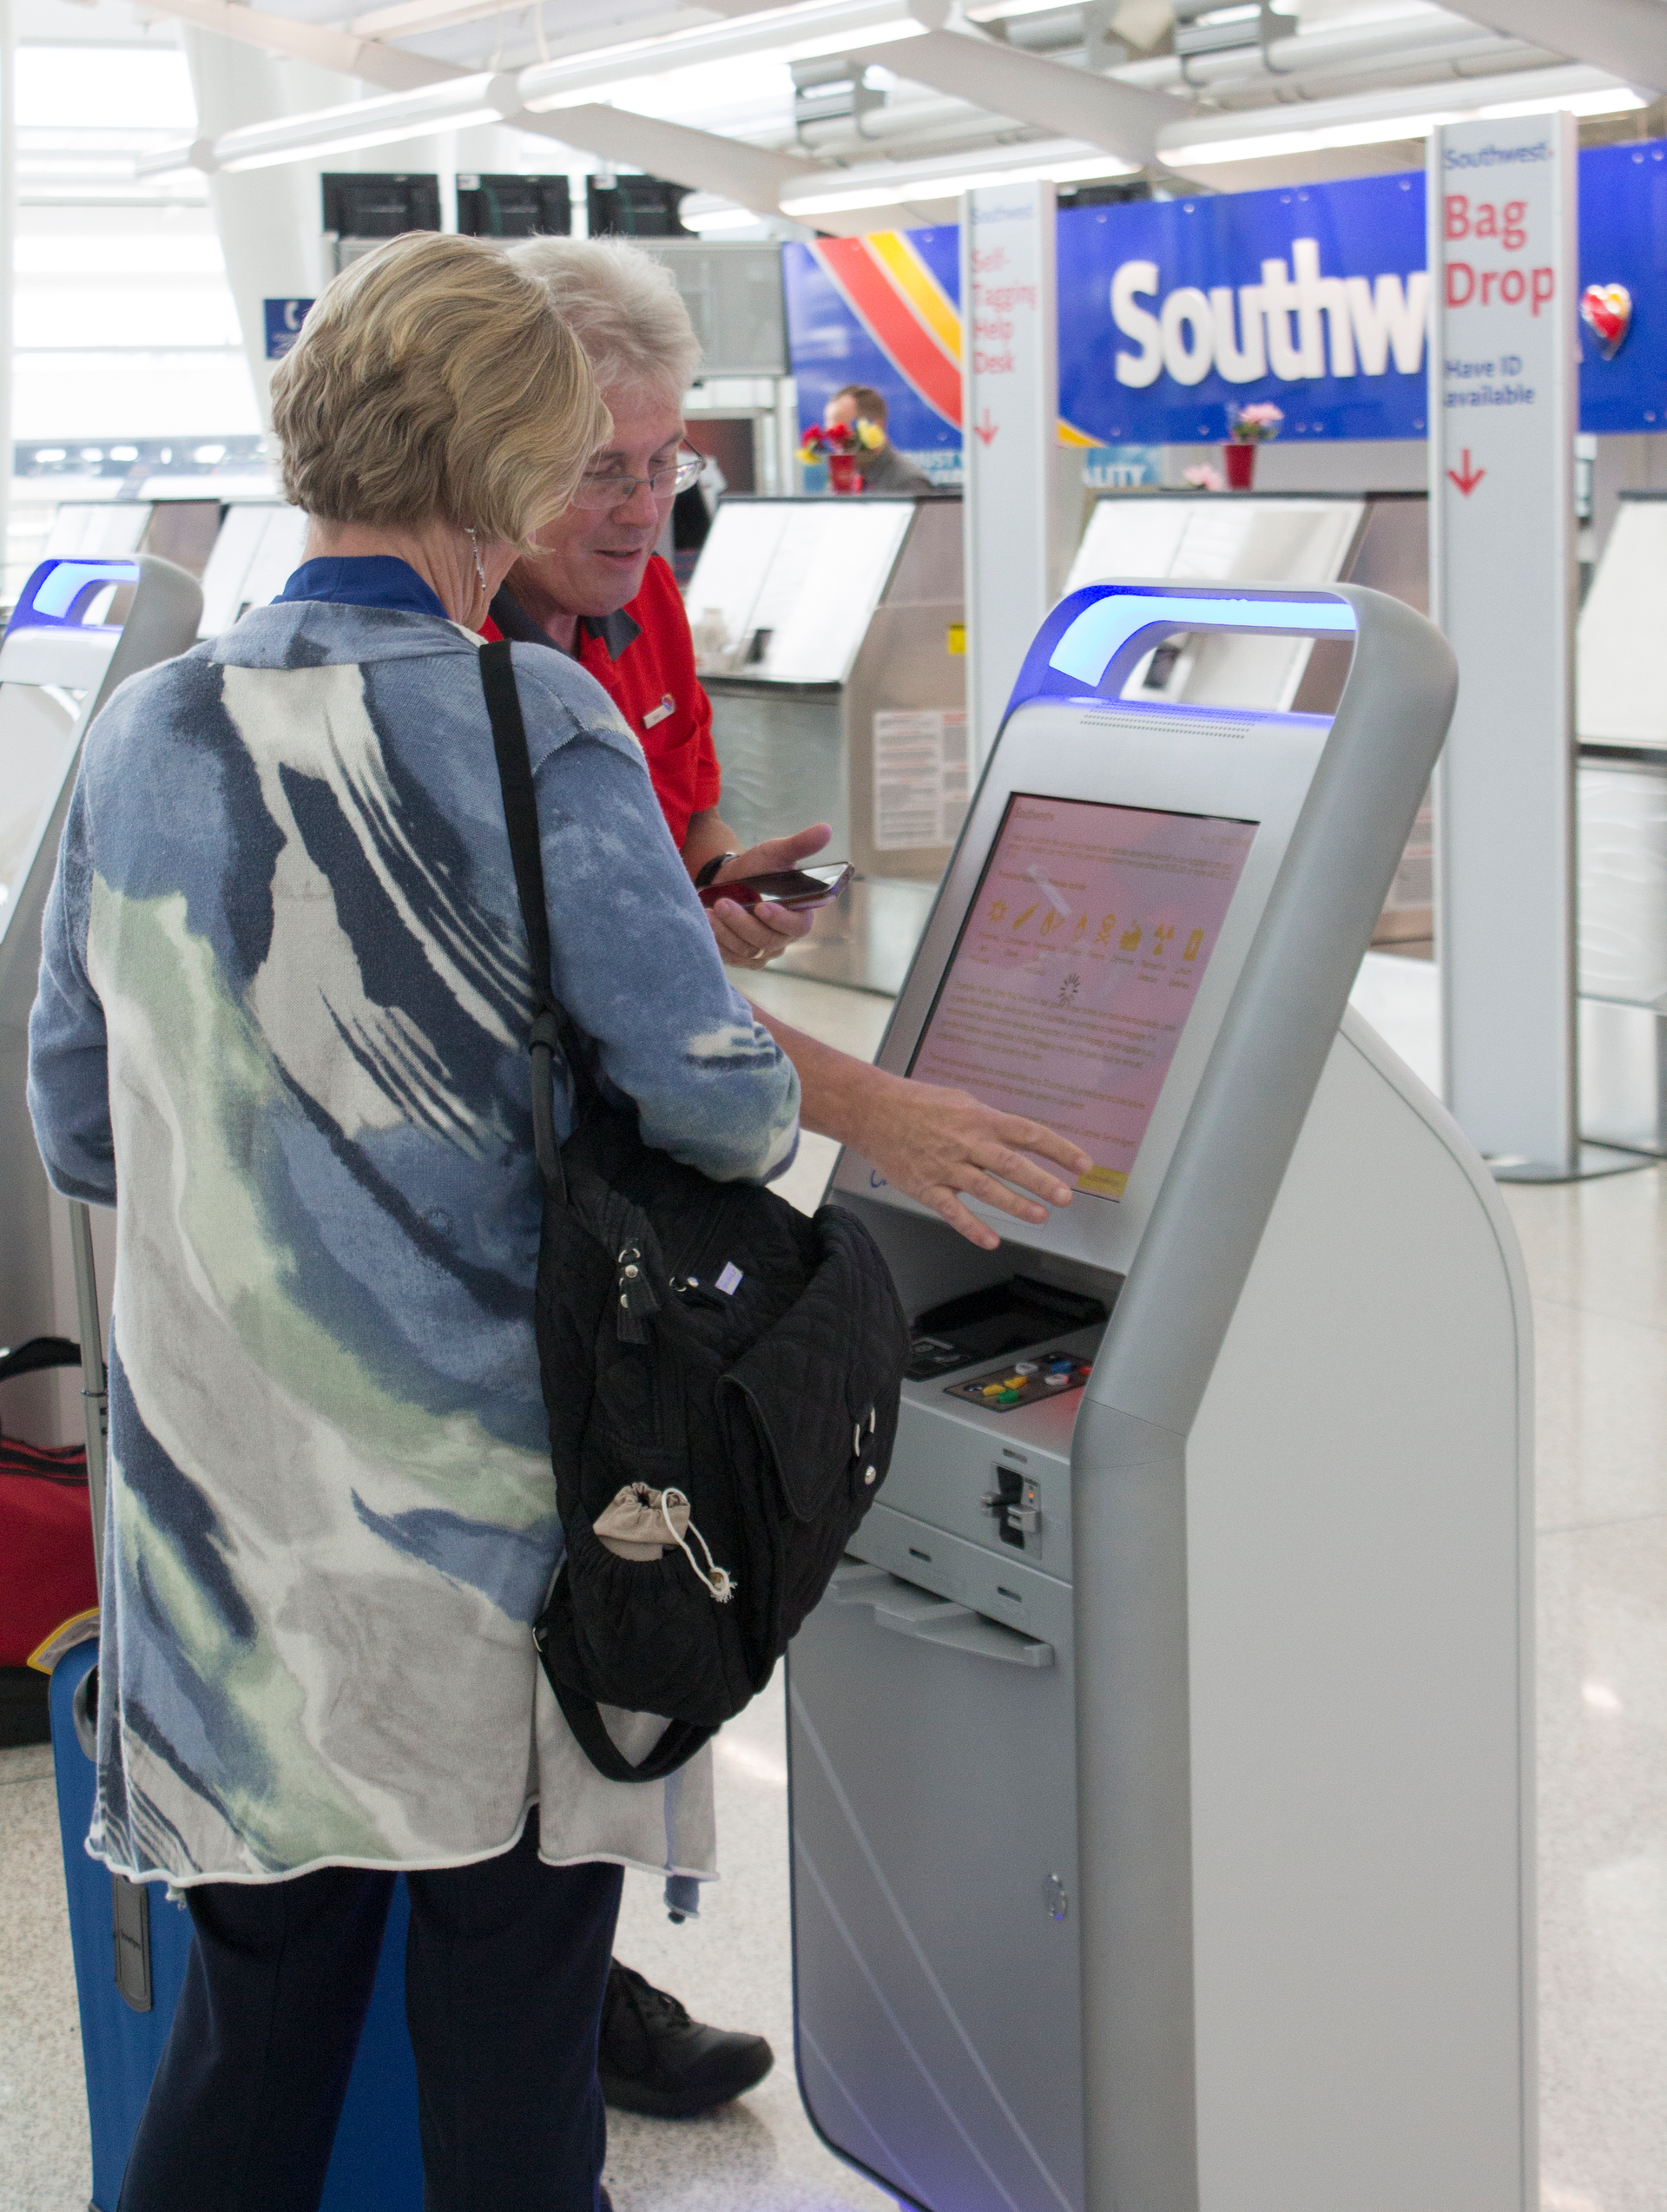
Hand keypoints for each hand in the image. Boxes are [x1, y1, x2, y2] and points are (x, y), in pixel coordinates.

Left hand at [705, 823, 832, 968]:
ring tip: (710, 912)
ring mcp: (763, 951)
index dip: (781, 919)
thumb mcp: (776, 853)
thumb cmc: (757, 869)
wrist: (729, 882)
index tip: (762, 906)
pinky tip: (707, 925)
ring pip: (747, 949)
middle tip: (724, 903)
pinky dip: (718, 942)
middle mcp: (783, 938)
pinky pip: (731, 956)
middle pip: (768, 940)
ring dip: (727, 931)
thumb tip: (826, 829)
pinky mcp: (742, 957)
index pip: (798, 926)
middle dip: (743, 922)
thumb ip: (800, 845)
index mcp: (799, 915)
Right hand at [855, 1073, 1094, 1251]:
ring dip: (1016, 1204)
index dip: (1059, 1150)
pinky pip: (953, 1211)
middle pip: (1012, 1163)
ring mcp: (947, 1167)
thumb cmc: (918, 1103)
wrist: (872, 1111)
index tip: (1083, 1165)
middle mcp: (967, 1143)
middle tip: (1066, 1197)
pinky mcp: (926, 1187)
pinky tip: (992, 1241)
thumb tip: (1018, 1136)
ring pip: (987, 1189)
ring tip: (1040, 1217)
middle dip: (1042, 1181)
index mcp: (980, 1119)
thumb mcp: (961, 1101)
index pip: (1029, 1133)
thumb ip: (990, 1121)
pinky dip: (973, 1228)